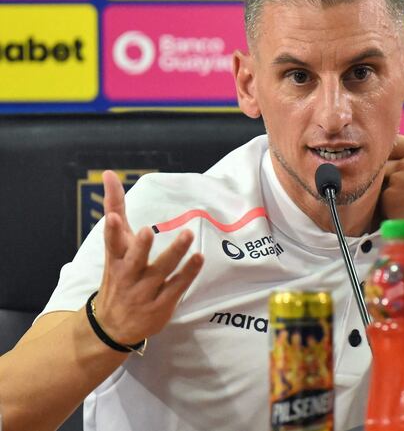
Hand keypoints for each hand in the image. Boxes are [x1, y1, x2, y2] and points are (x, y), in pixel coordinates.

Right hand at [93, 171, 202, 344]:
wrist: (112, 325)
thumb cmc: (118, 275)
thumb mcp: (115, 245)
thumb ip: (115, 208)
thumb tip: (109, 173)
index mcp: (116, 259)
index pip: (111, 242)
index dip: (111, 230)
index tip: (112, 217)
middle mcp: (128, 275)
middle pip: (135, 259)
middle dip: (140, 246)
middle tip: (147, 230)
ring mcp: (144, 291)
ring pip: (160, 271)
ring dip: (174, 253)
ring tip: (187, 235)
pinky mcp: (161, 304)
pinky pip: (177, 286)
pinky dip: (188, 272)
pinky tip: (199, 257)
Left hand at [380, 135, 403, 233]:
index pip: (397, 142)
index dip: (390, 151)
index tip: (387, 159)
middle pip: (383, 166)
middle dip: (383, 178)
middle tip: (388, 191)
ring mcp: (397, 178)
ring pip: (380, 186)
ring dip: (384, 197)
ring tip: (395, 209)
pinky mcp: (389, 196)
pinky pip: (378, 204)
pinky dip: (384, 213)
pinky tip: (395, 220)